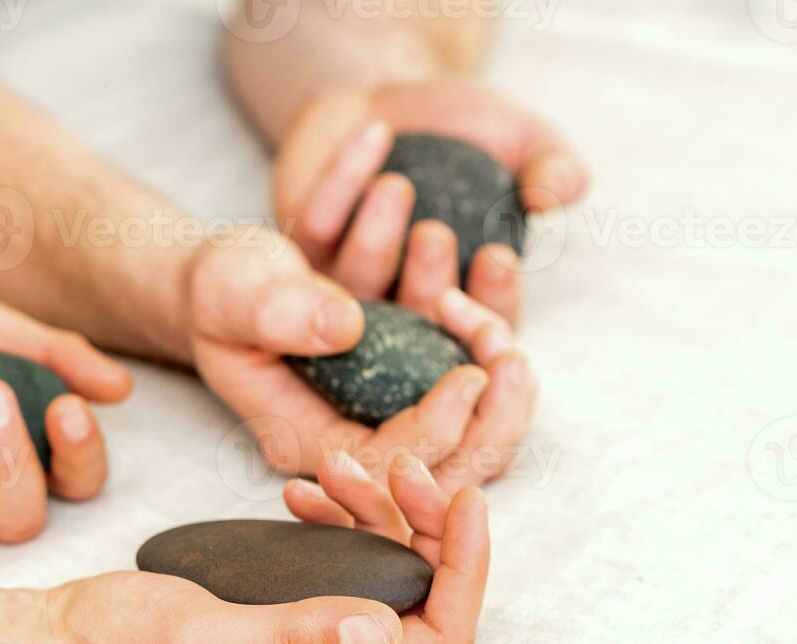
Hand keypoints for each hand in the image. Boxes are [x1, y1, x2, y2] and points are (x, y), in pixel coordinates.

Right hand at [10, 451, 487, 643]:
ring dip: (377, 513)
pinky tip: (302, 491)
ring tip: (338, 468)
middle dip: (426, 525)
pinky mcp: (269, 605)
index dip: (467, 568)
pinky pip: (331, 561)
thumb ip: (293, 634)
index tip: (463, 498)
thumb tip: (384, 627)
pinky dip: (333, 518)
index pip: (441, 633)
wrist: (58, 643)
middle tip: (397, 466)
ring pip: (377, 571)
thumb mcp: (204, 636)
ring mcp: (297, 633)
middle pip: (420, 595)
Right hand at [186, 232, 534, 489]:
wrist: (227, 275)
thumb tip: (345, 327)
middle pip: (449, 465)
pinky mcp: (412, 370)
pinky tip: (484, 265)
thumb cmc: (222, 289)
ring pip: (473, 420)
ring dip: (494, 352)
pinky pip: (471, 367)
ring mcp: (389, 404)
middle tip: (510, 354)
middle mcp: (354, 434)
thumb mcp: (233, 289)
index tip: (471, 375)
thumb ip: (276, 309)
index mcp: (304, 437)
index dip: (436, 431)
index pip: (384, 464)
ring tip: (493, 276)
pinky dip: (485, 321)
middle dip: (493, 415)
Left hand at [274, 79, 589, 323]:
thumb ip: (551, 166)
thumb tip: (558, 191)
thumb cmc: (465, 134)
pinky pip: (316, 226)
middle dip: (424, 283)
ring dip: (373, 240)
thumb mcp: (520, 141)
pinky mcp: (298, 251)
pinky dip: (343, 180)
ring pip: (355, 284)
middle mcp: (400, 308)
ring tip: (396, 186)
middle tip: (434, 236)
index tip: (498, 257)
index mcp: (463, 302)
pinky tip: (374, 135)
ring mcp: (343, 288)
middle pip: (412, 323)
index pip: (483, 329)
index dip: (490, 304)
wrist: (392, 102)